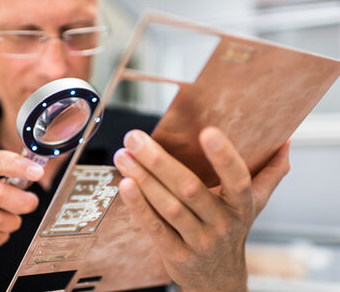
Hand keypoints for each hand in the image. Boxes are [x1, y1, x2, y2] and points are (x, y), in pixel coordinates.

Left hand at [113, 127, 289, 291]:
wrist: (219, 280)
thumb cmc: (232, 231)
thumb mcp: (254, 204)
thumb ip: (269, 173)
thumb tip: (285, 142)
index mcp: (242, 206)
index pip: (238, 180)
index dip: (224, 157)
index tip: (207, 132)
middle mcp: (222, 223)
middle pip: (190, 189)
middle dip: (160, 162)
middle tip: (135, 137)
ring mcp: (198, 241)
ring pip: (169, 207)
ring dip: (143, 179)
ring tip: (123, 156)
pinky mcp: (176, 254)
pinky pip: (155, 227)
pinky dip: (139, 206)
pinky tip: (125, 185)